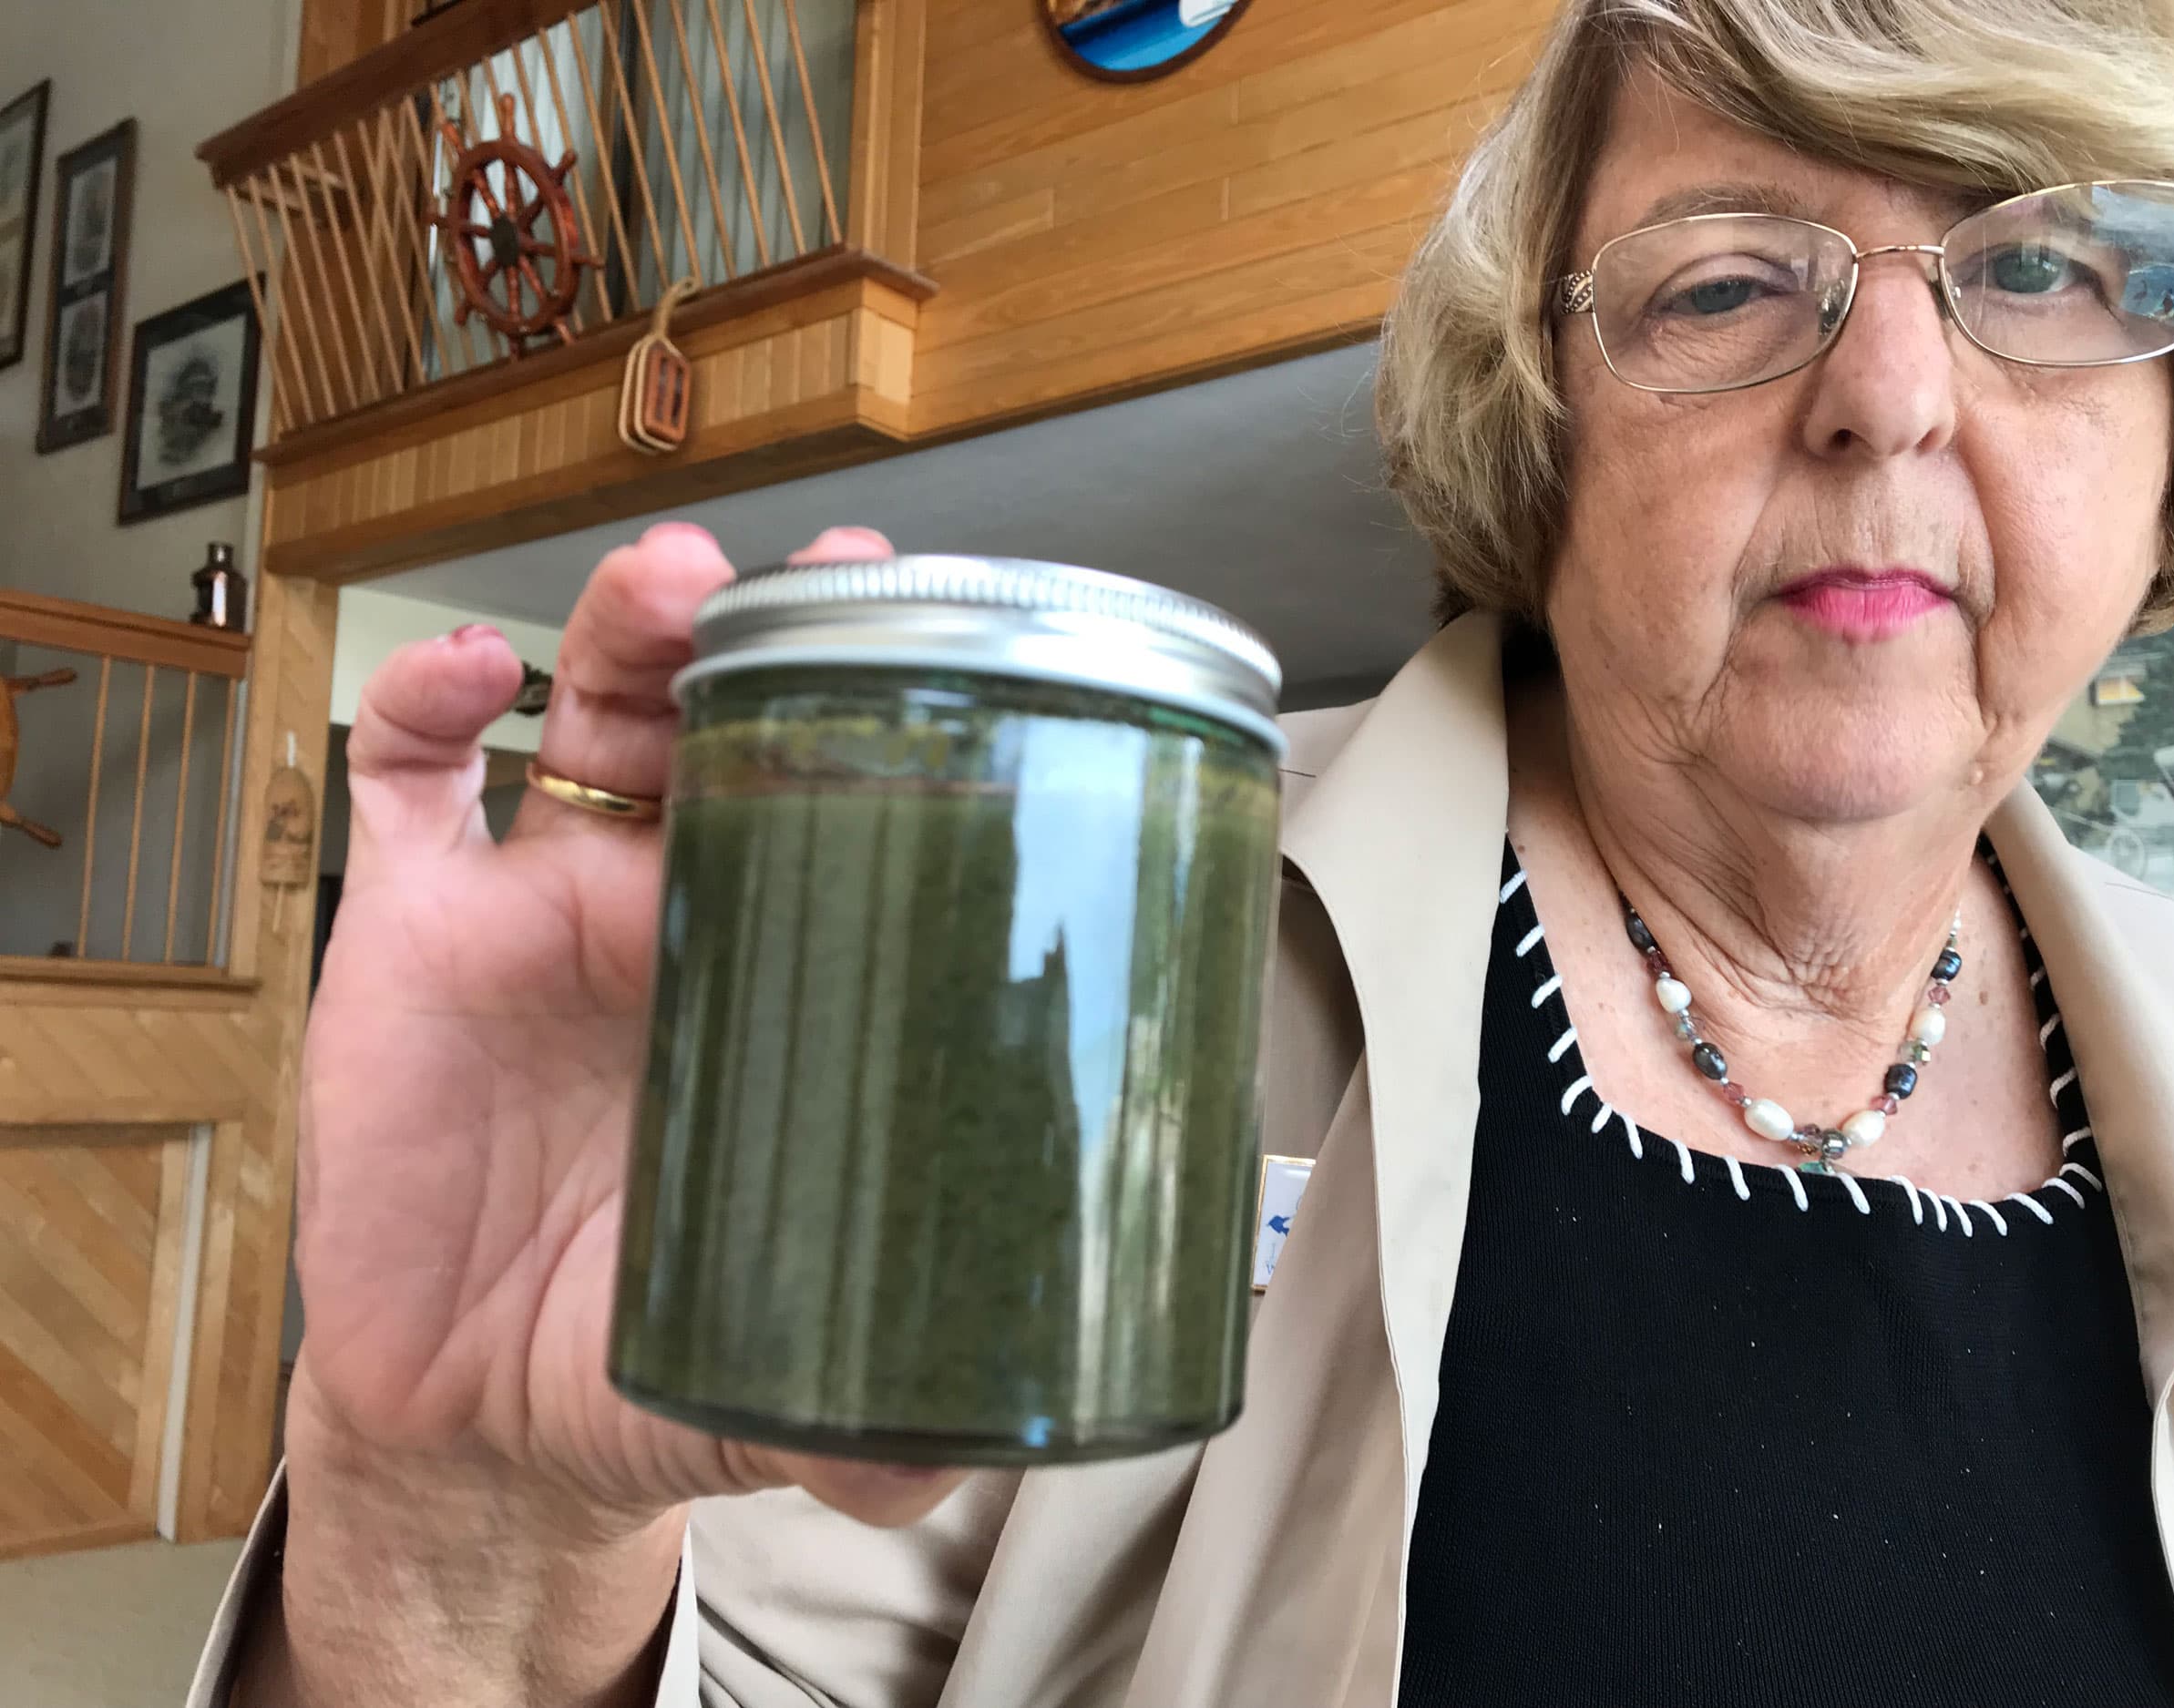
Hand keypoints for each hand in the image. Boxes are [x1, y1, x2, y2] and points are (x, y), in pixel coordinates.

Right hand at [295, 523, 965, 1534]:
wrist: (475, 1421)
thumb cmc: (645, 1352)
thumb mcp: (775, 1371)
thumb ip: (870, 1410)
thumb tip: (962, 1455)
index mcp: (787, 978)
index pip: (849, 807)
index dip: (889, 721)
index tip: (949, 652)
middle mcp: (674, 914)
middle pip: (726, 719)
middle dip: (765, 632)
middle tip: (820, 584)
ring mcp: (540, 909)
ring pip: (585, 713)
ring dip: (624, 628)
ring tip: (666, 589)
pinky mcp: (412, 938)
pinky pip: (404, 784)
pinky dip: (423, 706)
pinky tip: (467, 675)